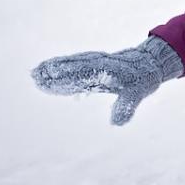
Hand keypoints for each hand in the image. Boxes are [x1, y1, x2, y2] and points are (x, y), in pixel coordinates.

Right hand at [31, 36, 183, 124]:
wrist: (150, 62)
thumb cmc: (143, 79)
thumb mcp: (137, 95)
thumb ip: (126, 108)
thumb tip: (117, 123)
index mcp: (107, 71)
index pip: (81, 75)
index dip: (65, 78)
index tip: (49, 80)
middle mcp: (98, 64)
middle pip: (72, 67)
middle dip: (54, 72)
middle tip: (34, 76)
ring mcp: (95, 62)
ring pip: (71, 64)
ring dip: (54, 68)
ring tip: (35, 73)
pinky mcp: (94, 63)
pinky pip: (75, 64)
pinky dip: (62, 66)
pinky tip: (50, 71)